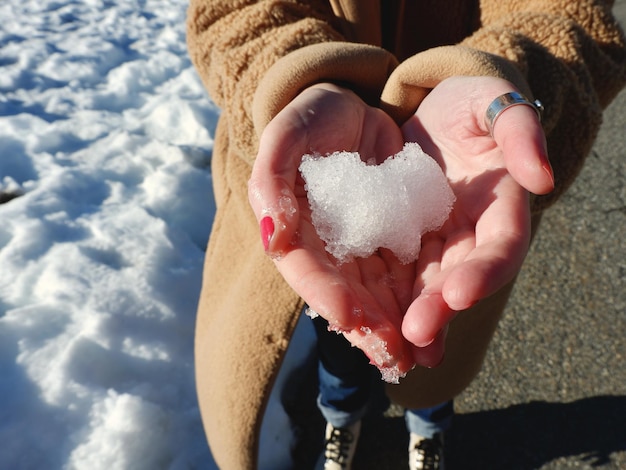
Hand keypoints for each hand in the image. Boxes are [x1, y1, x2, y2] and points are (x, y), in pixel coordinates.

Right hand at [249, 83, 417, 377]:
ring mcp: (360, 245)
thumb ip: (272, 177)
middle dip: (368, 326)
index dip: (325, 293)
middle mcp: (327, 246)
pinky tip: (434, 325)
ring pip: (376, 293)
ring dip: (394, 325)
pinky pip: (403, 274)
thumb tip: (271, 236)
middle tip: (393, 355)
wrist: (351, 107)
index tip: (351, 318)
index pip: (305, 268)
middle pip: (344, 293)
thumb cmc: (311, 118)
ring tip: (418, 355)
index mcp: (295, 228)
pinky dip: (416, 300)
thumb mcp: (287, 134)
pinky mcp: (391, 237)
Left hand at [400, 76, 553, 365]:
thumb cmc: (471, 103)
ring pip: (428, 285)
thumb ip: (519, 131)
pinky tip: (370, 323)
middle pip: (461, 276)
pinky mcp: (406, 240)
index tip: (461, 293)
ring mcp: (437, 240)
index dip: (485, 271)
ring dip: (415, 316)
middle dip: (440, 307)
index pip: (501, 245)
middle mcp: (471, 233)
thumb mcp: (494, 102)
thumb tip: (540, 178)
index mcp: (501, 206)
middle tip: (415, 334)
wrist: (436, 112)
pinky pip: (398, 272)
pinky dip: (388, 298)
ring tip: (397, 348)